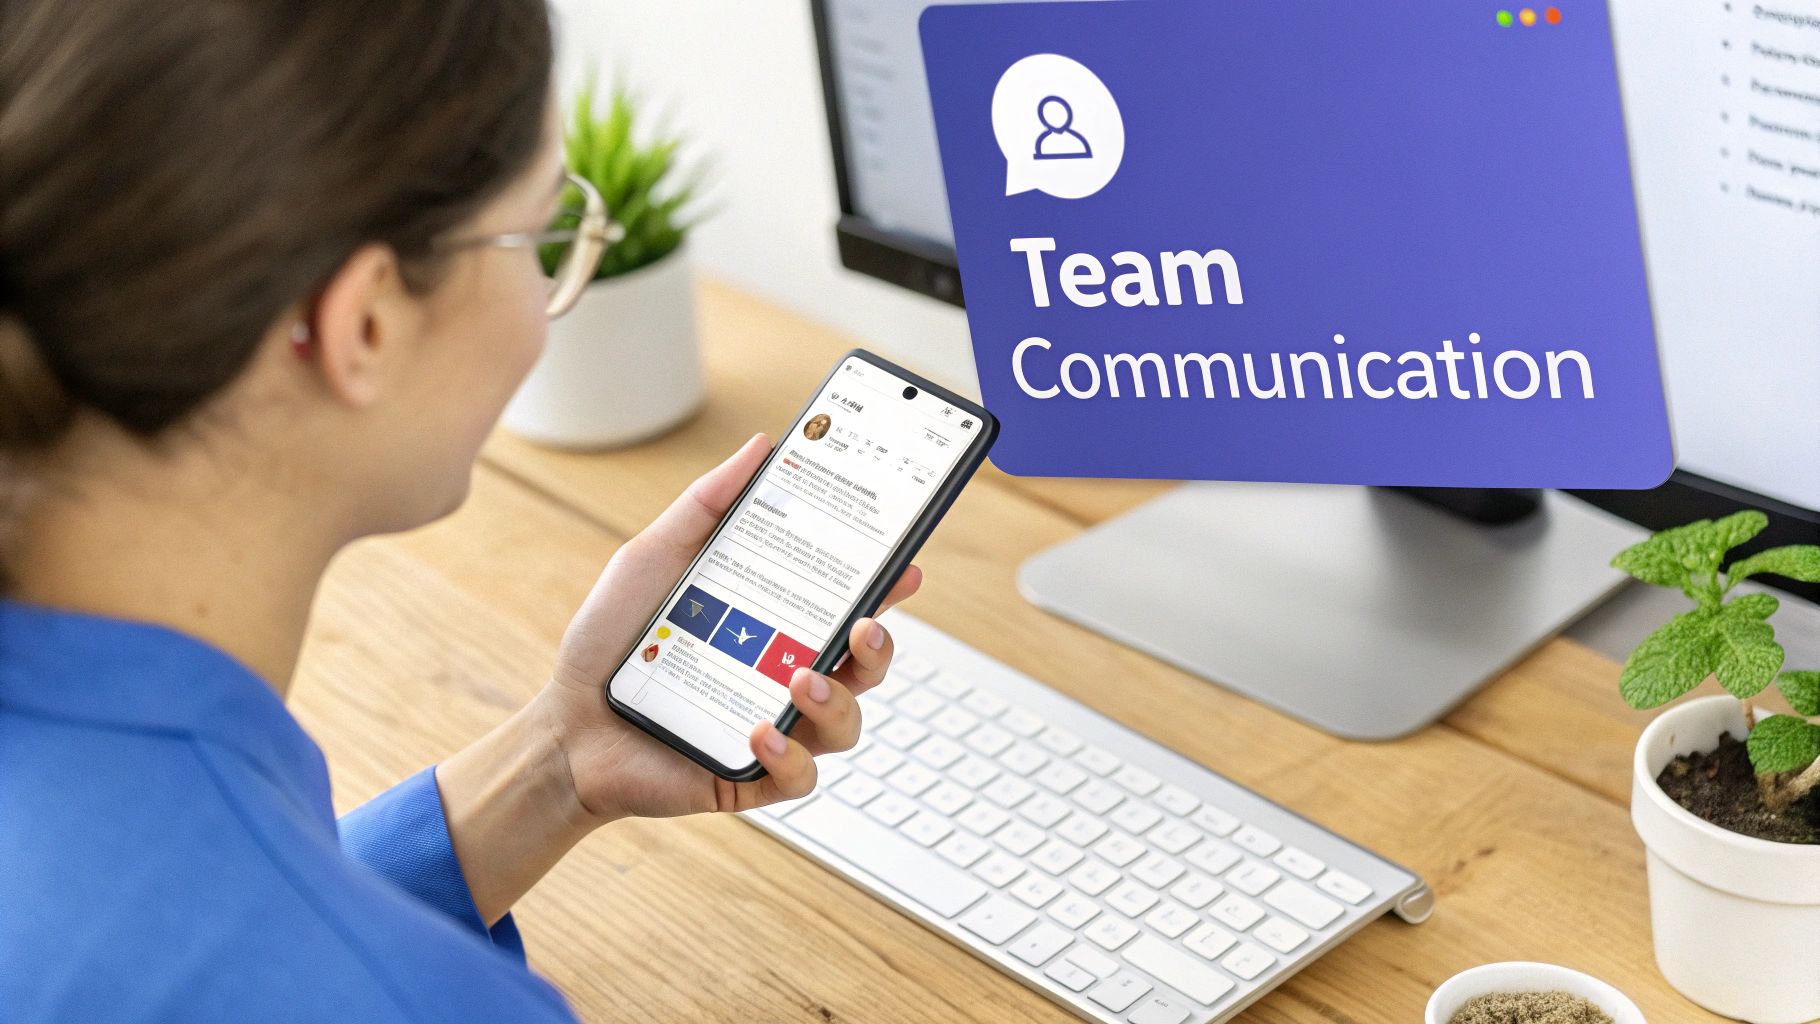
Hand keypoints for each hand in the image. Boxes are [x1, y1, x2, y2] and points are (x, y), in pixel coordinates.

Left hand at [536, 433, 922, 821]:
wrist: (564, 725)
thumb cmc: (611, 642)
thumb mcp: (655, 558)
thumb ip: (706, 504)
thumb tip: (761, 447)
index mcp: (774, 624)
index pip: (846, 605)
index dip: (884, 589)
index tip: (903, 566)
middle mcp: (784, 676)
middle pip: (864, 667)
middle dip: (880, 649)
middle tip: (864, 627)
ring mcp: (775, 728)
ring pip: (845, 724)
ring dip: (836, 702)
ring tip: (801, 681)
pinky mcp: (751, 775)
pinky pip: (798, 777)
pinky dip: (790, 757)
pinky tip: (761, 731)